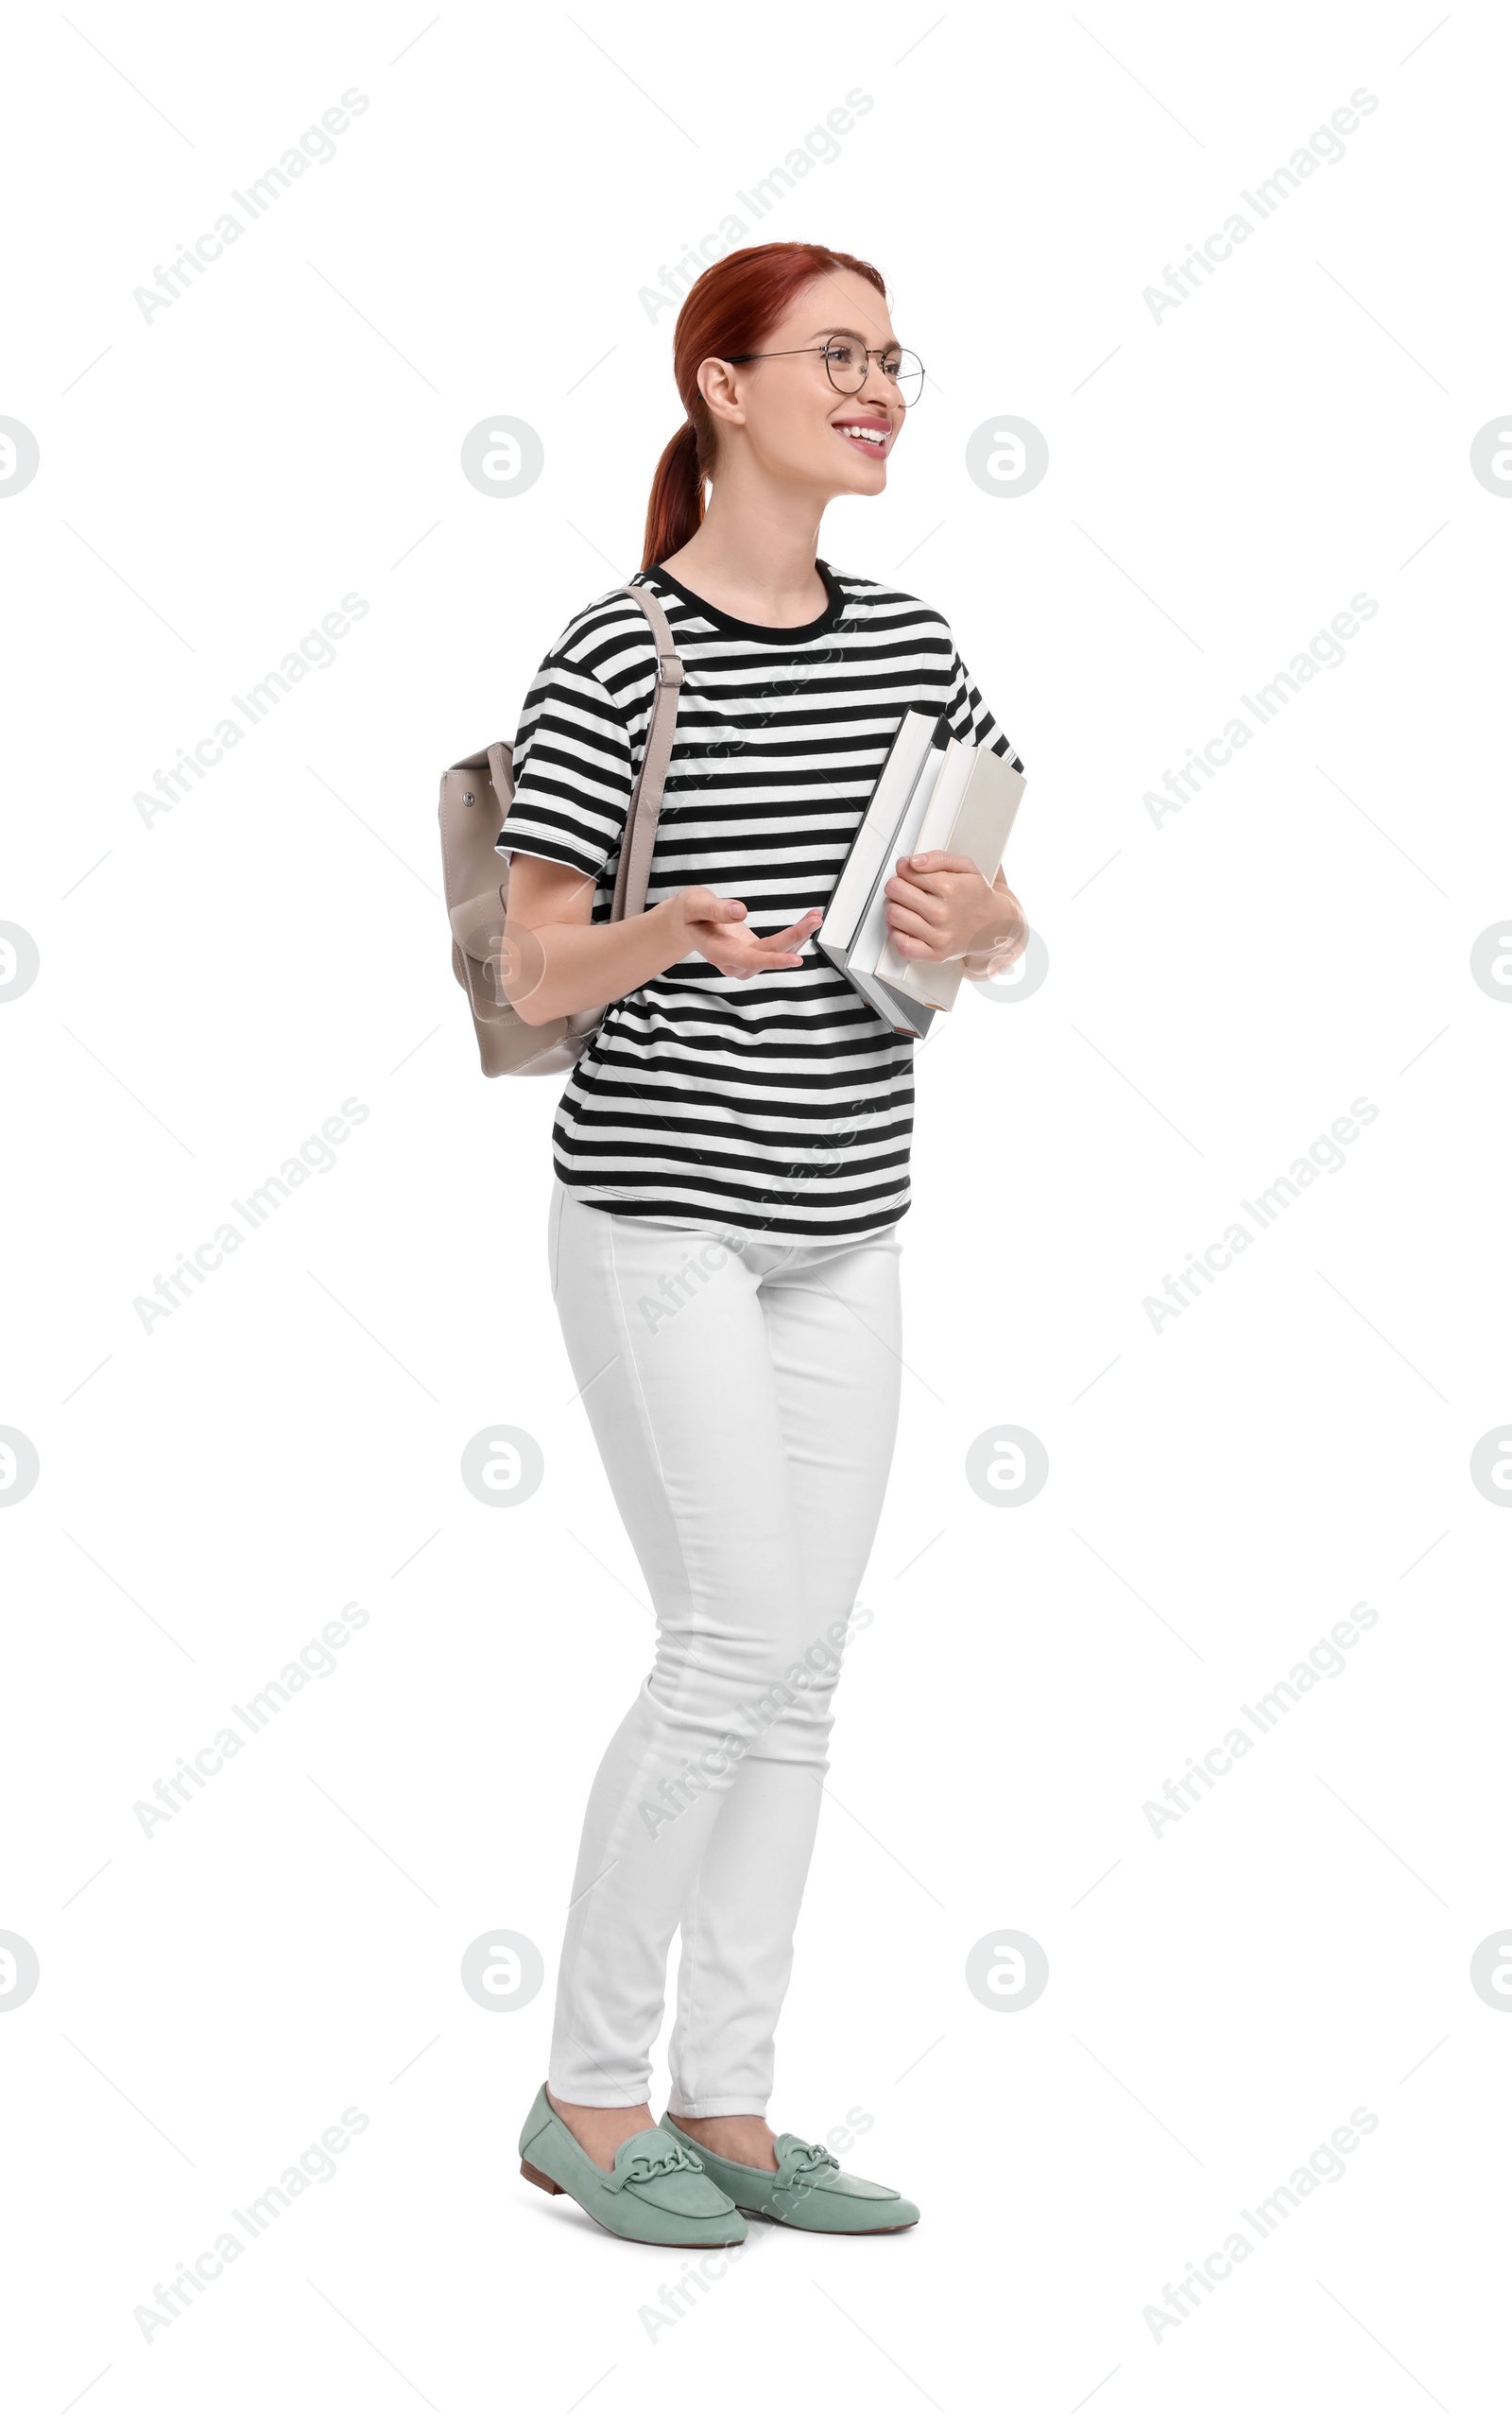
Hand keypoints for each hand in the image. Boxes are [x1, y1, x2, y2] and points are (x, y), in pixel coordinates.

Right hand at [668, 887, 822, 978]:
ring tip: (816, 916)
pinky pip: (778, 949)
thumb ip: (716, 909)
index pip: (750, 960)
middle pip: (769, 954)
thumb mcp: (695, 904)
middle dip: (795, 937)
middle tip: (815, 918)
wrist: (685, 922)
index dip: (773, 960)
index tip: (796, 959)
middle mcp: (734, 963)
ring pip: (778, 953)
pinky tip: (808, 923)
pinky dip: (795, 936)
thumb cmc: (689, 912)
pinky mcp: (754, 954)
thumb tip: (740, 912)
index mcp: (718, 952)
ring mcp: (745, 961)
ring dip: (800, 936)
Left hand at [883, 853, 1027, 964]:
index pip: (907, 872)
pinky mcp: (936, 954)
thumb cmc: (977, 895)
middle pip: (896, 891)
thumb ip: (938, 858)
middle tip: (903, 887)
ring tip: (903, 905)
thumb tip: (912, 862)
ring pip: (894, 915)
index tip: (908, 872)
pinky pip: (902, 945)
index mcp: (951, 888)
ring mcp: (939, 936)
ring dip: (893, 907)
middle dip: (896, 886)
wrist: (995, 926)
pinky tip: (905, 925)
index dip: (904, 870)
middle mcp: (944, 913)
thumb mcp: (966, 867)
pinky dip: (896, 933)